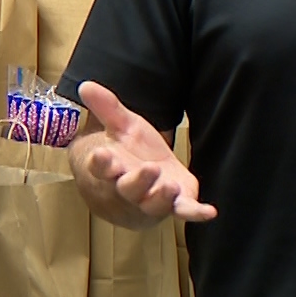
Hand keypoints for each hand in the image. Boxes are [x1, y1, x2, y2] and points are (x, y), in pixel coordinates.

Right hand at [76, 81, 216, 221]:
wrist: (141, 183)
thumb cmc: (129, 153)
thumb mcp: (121, 126)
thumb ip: (107, 108)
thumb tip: (86, 84)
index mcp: (112, 169)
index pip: (101, 167)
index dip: (101, 162)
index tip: (100, 153)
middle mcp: (129, 188)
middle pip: (129, 188)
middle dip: (138, 181)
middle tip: (148, 169)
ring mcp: (152, 199)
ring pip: (154, 203)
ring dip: (162, 197)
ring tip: (170, 187)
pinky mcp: (175, 204)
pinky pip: (184, 211)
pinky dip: (196, 213)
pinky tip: (209, 212)